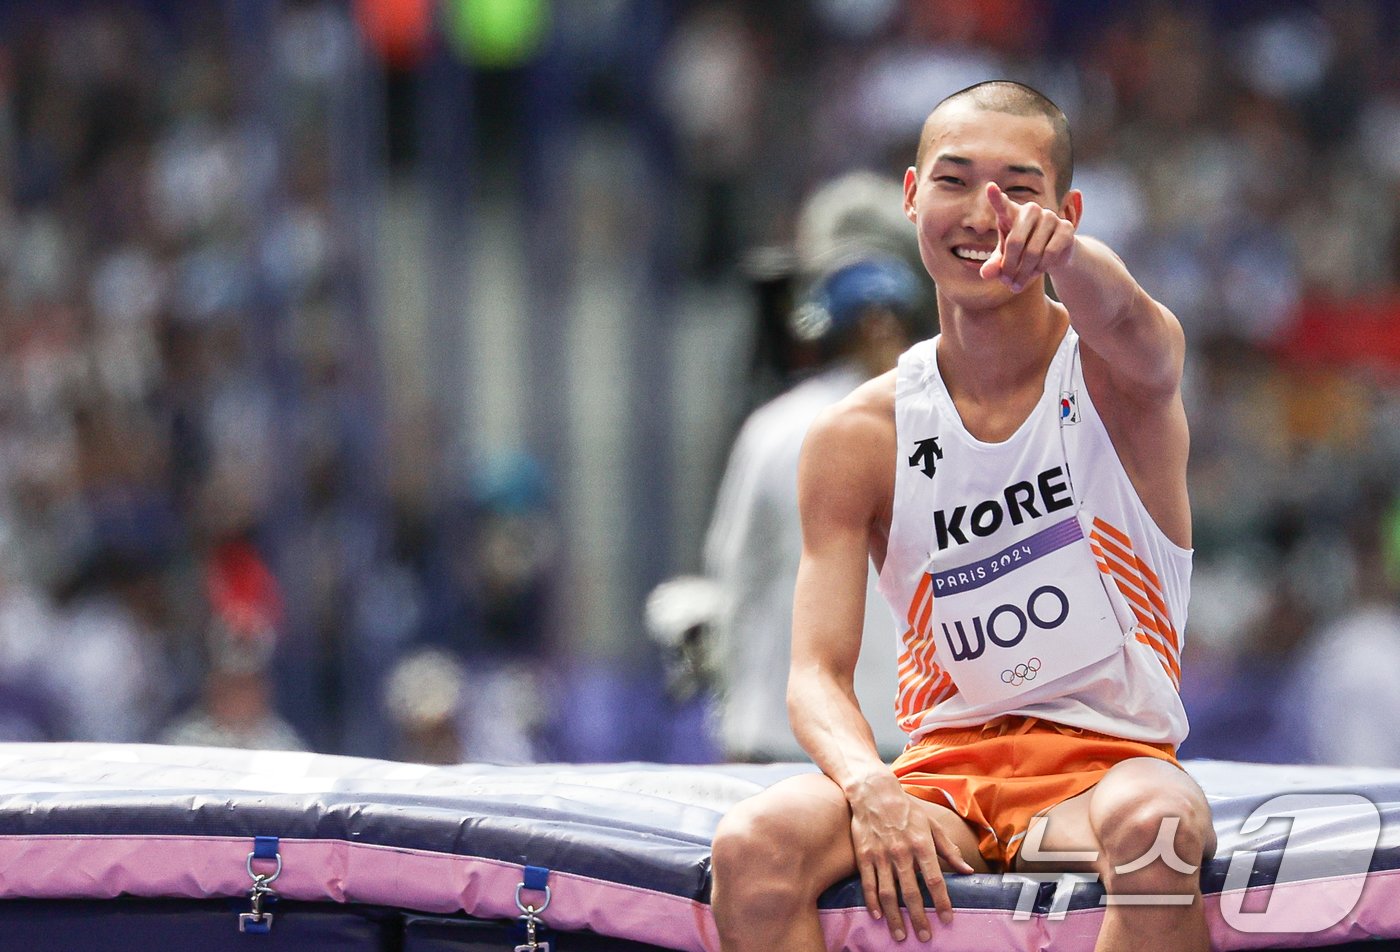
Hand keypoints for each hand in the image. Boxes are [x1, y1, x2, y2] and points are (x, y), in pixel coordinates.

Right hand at [846, 771, 976, 942]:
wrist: (874, 792)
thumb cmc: (908, 809)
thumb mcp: (933, 825)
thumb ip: (949, 850)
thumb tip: (968, 871)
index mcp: (921, 845)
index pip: (935, 880)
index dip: (942, 902)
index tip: (948, 920)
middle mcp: (901, 852)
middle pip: (911, 892)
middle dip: (919, 918)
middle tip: (924, 938)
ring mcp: (880, 855)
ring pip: (888, 893)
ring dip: (895, 917)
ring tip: (900, 936)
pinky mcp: (864, 855)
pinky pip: (868, 883)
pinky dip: (872, 902)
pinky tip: (878, 916)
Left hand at [979, 182, 1076, 293]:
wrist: (1054, 255)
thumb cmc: (1022, 253)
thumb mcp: (1005, 260)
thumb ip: (994, 266)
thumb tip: (985, 274)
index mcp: (1011, 214)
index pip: (1001, 205)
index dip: (996, 197)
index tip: (990, 187)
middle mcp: (1031, 210)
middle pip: (1015, 242)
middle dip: (1009, 267)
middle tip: (1007, 284)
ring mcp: (1050, 217)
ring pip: (1032, 251)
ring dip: (1024, 273)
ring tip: (1018, 284)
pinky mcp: (1066, 228)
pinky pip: (1050, 253)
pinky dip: (1042, 268)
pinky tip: (1039, 271)